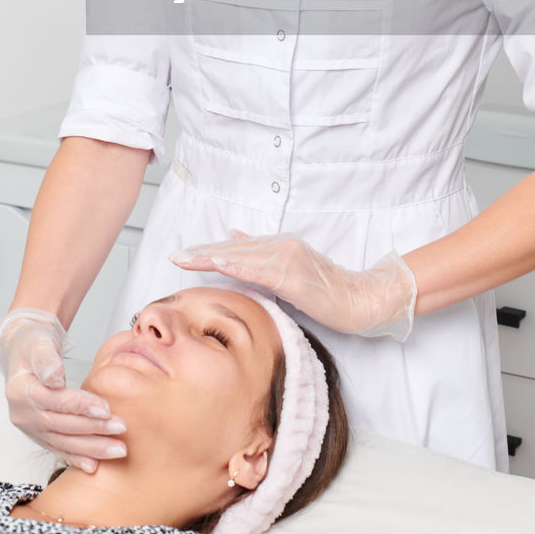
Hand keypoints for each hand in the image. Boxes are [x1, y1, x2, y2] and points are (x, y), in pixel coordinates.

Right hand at [0, 309, 127, 469]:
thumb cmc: (34, 344)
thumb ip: (47, 359)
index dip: (81, 406)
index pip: (55, 401)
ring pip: (62, 442)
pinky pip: (58, 449)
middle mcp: (22, 414)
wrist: (24, 353)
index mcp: (20, 391)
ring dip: (91, 448)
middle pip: (61, 425)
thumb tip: (54, 376)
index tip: (106, 409)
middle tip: (121, 428)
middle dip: (93, 429)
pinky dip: (77, 458)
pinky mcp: (39, 434)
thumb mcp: (39, 342)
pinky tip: (94, 466)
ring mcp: (30, 427)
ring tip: (118, 449)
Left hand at [170, 231, 417, 339]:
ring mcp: (287, 258)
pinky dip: (238, 265)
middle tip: (175, 256)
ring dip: (211, 257)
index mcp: (277, 245)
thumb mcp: (290, 268)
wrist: (359, 298)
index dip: (208, 250)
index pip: (235, 247)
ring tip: (187, 259)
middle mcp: (280, 246)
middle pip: (233, 248)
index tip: (183, 254)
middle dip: (202, 253)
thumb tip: (234, 234)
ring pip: (242, 256)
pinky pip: (260, 270)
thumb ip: (262, 255)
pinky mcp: (294, 275)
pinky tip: (219, 264)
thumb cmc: (326, 288)